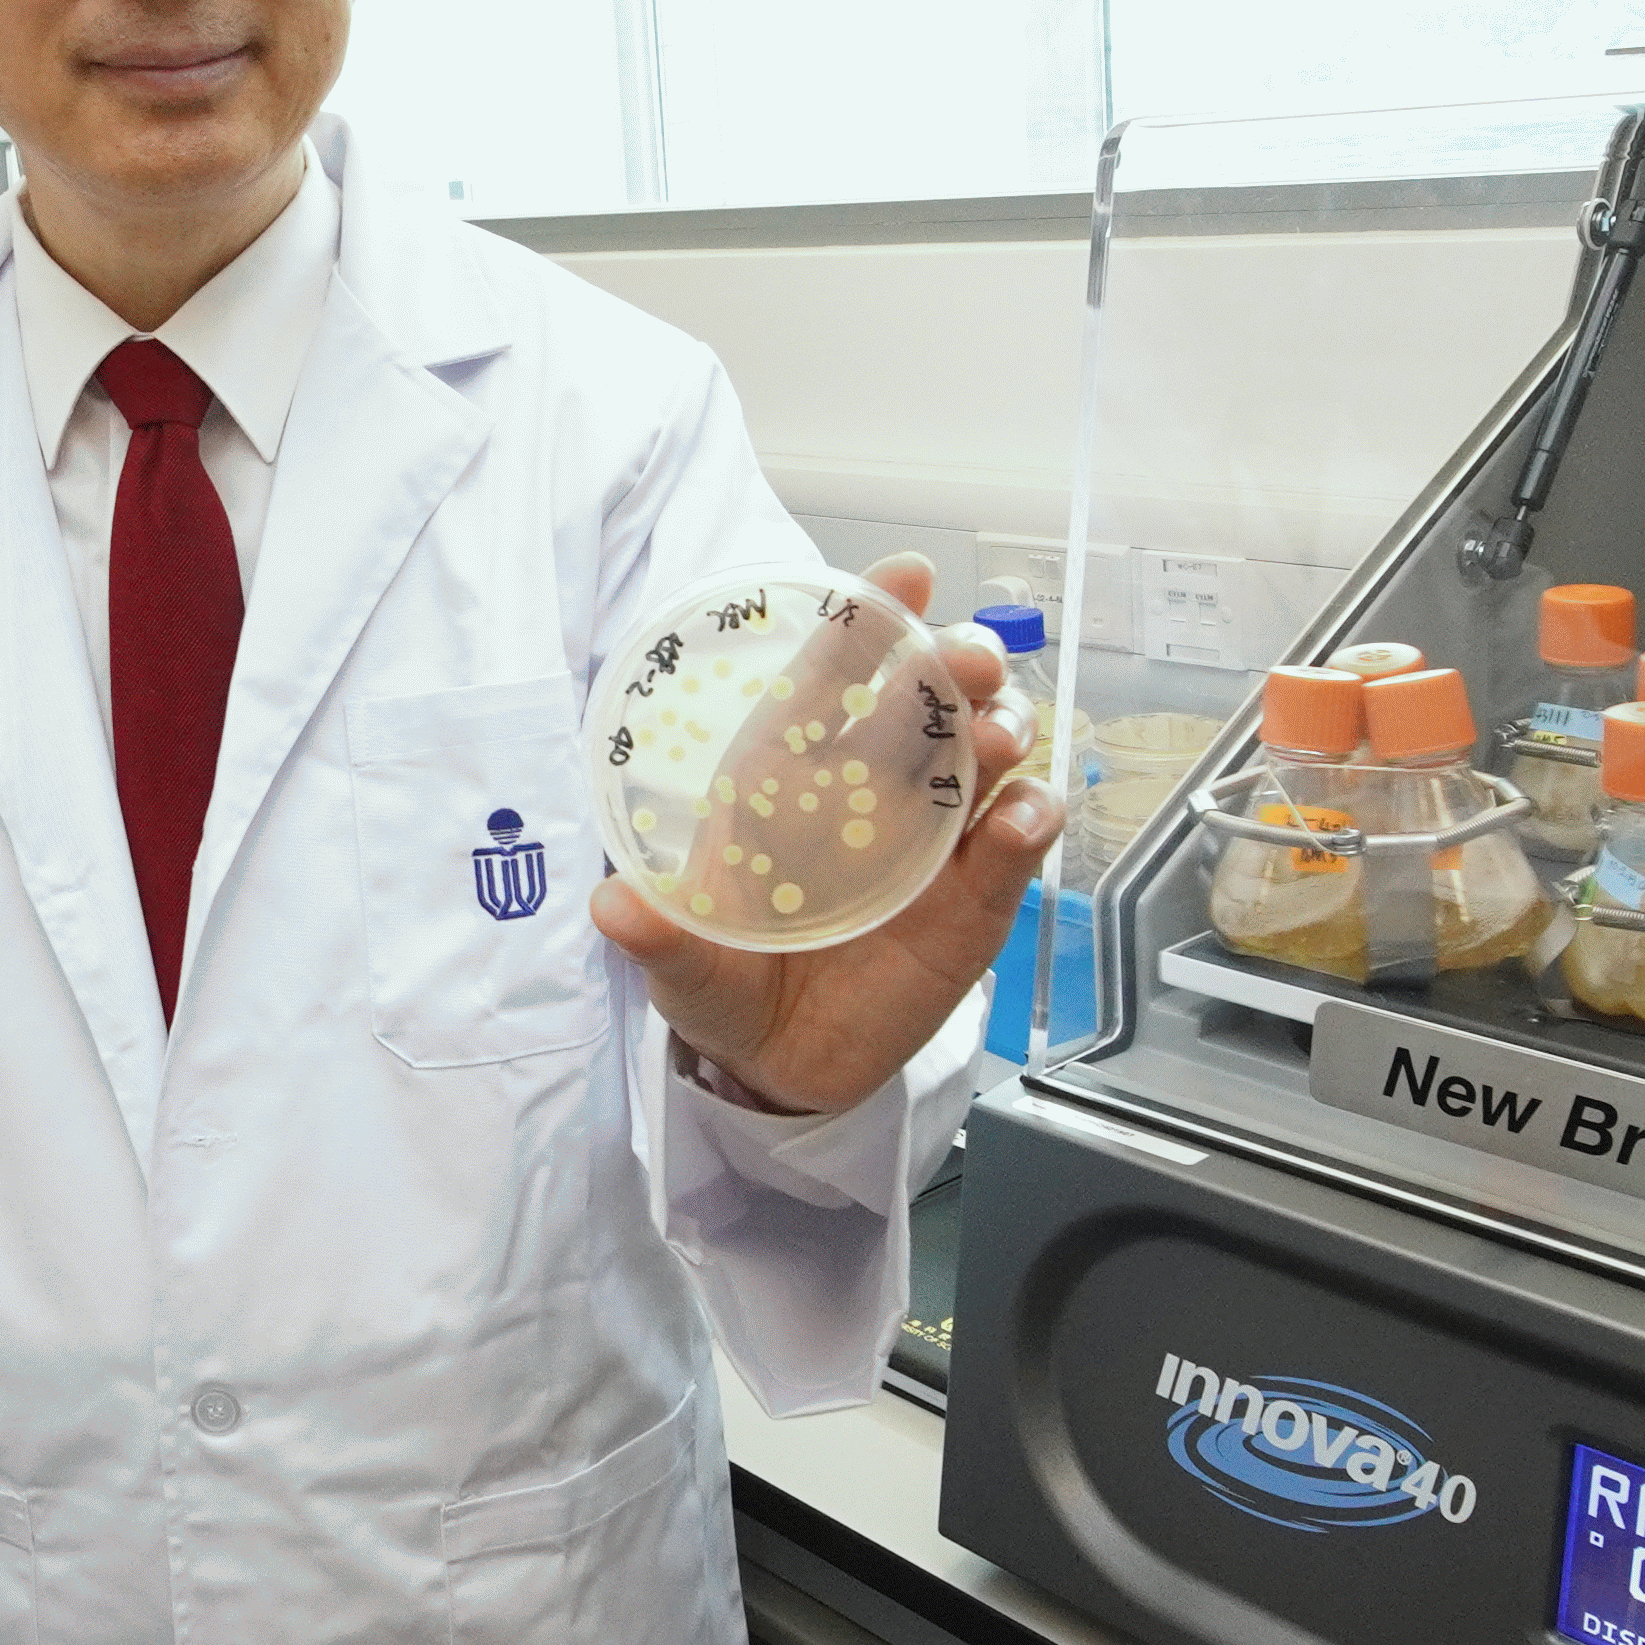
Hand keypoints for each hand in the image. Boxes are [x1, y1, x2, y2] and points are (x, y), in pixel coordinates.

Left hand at [594, 550, 1057, 1118]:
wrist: (782, 1065)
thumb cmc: (726, 982)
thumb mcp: (684, 965)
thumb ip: (659, 937)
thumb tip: (613, 904)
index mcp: (791, 772)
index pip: (835, 674)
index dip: (871, 617)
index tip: (907, 578)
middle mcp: (871, 787)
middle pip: (931, 696)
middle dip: (958, 661)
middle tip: (968, 660)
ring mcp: (933, 836)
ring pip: (986, 753)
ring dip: (1002, 730)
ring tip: (993, 742)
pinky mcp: (977, 896)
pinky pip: (1017, 842)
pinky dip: (1031, 819)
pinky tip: (1020, 820)